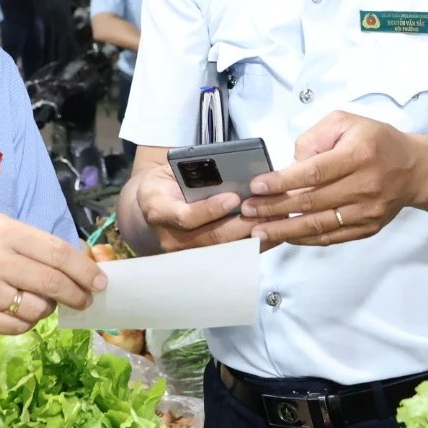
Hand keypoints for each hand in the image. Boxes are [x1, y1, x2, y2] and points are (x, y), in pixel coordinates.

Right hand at [0, 213, 106, 334]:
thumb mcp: (4, 227)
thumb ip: (39, 244)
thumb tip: (82, 263)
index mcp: (6, 234)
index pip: (57, 254)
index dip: (84, 270)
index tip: (100, 280)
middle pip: (51, 284)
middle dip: (78, 294)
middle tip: (87, 298)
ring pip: (37, 310)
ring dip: (50, 307)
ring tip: (45, 300)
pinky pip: (17, 327)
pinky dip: (30, 321)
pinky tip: (25, 310)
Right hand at [134, 161, 260, 252]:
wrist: (152, 205)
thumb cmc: (167, 183)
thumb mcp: (171, 170)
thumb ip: (194, 171)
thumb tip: (230, 168)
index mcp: (158, 209)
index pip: (185, 217)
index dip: (210, 209)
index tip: (234, 198)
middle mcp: (169, 237)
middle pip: (211, 237)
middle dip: (242, 225)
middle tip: (268, 212)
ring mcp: (184, 253)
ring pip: (224, 250)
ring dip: (252, 237)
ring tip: (275, 222)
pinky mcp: (200, 260)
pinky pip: (229, 255)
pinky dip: (252, 245)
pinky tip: (271, 234)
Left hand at [239, 111, 423, 247]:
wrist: (413, 169)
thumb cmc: (375, 141)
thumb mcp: (345, 122)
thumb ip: (314, 138)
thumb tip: (291, 166)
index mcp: (359, 154)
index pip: (314, 172)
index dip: (282, 181)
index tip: (257, 187)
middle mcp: (365, 185)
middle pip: (312, 201)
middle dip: (274, 208)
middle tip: (248, 211)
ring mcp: (368, 210)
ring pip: (319, 224)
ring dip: (284, 230)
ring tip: (257, 231)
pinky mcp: (368, 227)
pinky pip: (331, 237)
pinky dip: (305, 239)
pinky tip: (284, 236)